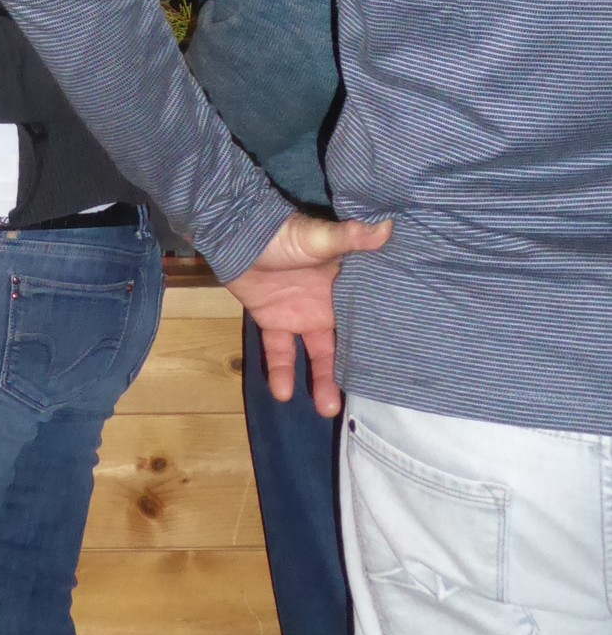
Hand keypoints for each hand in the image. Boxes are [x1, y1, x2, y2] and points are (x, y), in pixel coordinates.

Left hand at [226, 212, 392, 417]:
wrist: (235, 235)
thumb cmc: (282, 234)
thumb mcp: (318, 237)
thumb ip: (351, 237)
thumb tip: (387, 225)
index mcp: (344, 284)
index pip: (367, 316)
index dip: (380, 340)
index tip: (399, 369)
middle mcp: (327, 304)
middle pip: (346, 343)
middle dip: (354, 372)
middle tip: (364, 404)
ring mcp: (300, 314)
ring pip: (317, 354)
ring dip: (322, 380)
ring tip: (327, 409)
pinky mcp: (273, 321)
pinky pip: (280, 351)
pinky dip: (281, 371)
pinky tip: (282, 394)